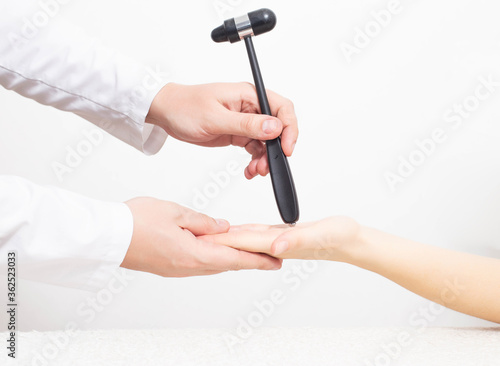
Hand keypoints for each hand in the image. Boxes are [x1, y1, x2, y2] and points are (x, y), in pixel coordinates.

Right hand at [120, 198, 281, 276]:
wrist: (106, 236)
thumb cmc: (136, 222)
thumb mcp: (175, 213)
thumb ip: (203, 222)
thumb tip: (222, 226)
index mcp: (192, 255)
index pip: (234, 258)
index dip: (257, 260)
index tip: (276, 262)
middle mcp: (187, 267)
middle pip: (226, 264)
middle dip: (250, 259)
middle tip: (269, 255)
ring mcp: (177, 269)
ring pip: (212, 263)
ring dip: (232, 257)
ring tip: (248, 248)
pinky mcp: (168, 266)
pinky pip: (198, 262)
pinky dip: (214, 255)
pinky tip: (218, 247)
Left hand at [145, 83, 297, 178]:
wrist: (167, 113)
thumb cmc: (185, 107)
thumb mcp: (216, 118)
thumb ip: (246, 124)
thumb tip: (275, 127)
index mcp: (248, 94)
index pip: (282, 108)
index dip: (289, 128)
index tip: (286, 148)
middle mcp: (250, 107)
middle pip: (278, 127)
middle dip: (276, 148)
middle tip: (267, 166)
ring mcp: (245, 121)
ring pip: (267, 141)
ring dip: (265, 158)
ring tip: (255, 171)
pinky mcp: (238, 133)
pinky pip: (255, 148)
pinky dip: (255, 160)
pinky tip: (249, 170)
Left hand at [201, 217, 362, 262]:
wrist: (353, 241)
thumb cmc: (340, 238)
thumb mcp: (320, 234)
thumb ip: (296, 240)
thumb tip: (274, 247)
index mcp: (278, 244)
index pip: (243, 244)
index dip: (220, 243)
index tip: (199, 244)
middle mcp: (274, 244)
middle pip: (239, 243)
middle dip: (216, 243)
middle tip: (192, 240)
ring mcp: (278, 240)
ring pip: (246, 238)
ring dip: (226, 239)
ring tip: (207, 237)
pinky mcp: (284, 234)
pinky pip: (257, 232)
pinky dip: (243, 232)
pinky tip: (236, 230)